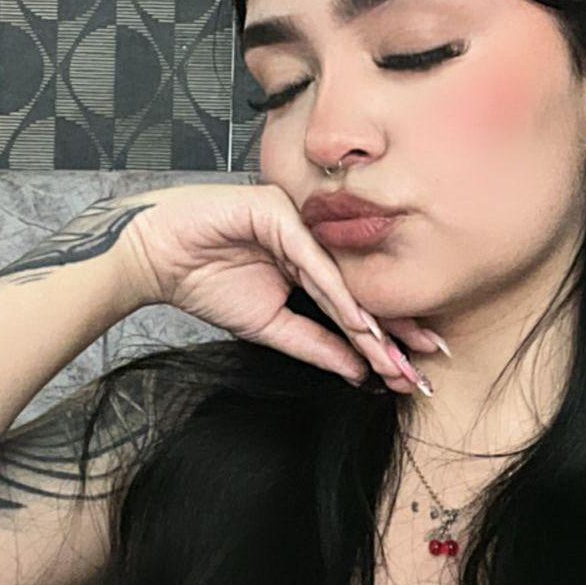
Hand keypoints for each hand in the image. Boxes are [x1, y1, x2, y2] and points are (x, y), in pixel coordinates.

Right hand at [94, 182, 439, 394]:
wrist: (154, 256)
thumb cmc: (204, 281)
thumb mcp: (269, 326)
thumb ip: (315, 345)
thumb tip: (360, 374)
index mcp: (312, 263)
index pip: (357, 303)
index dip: (387, 336)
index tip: (414, 372)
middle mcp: (313, 239)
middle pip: (362, 287)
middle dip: (396, 329)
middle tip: (430, 362)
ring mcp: (298, 221)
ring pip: (343, 277)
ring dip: (371, 320)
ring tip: (397, 356)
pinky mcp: (278, 211)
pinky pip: (313, 260)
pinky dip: (336, 293)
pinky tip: (359, 322)